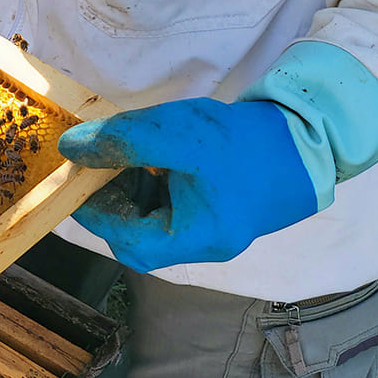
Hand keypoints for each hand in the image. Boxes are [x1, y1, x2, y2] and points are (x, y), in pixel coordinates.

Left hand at [56, 97, 317, 271]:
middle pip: (136, 232)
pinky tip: (142, 152)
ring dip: (125, 184)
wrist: (306, 139)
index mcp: (195, 239)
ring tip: (115, 151)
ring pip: (148, 214)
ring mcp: (207, 227)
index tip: (71, 179)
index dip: (93, 212)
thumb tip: (71, 147)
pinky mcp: (210, 207)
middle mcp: (200, 243)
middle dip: (108, 198)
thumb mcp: (178, 134)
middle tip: (89, 162)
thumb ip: (122, 141)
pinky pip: (167, 201)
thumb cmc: (244, 142)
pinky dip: (147, 178)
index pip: (128, 241)